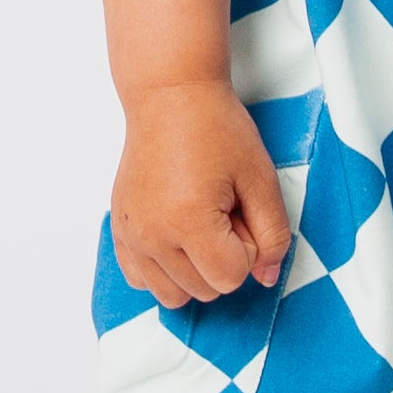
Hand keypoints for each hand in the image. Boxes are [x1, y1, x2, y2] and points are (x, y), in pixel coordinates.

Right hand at [109, 82, 291, 308]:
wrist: (170, 98)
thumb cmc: (216, 129)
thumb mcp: (260, 178)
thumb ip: (272, 234)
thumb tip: (267, 277)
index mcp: (188, 221)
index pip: (231, 279)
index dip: (247, 249)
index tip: (241, 212)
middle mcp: (152, 234)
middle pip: (204, 291)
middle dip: (223, 258)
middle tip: (223, 211)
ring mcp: (131, 235)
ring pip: (172, 294)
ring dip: (194, 271)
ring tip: (200, 224)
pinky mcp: (120, 230)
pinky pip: (141, 279)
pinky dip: (163, 269)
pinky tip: (176, 236)